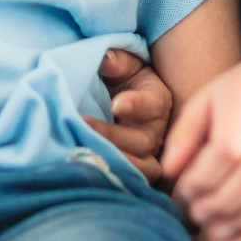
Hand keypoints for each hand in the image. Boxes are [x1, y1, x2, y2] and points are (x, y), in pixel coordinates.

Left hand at [88, 48, 172, 182]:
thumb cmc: (121, 77)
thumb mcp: (121, 63)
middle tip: (84, 126)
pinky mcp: (137, 169)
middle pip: (142, 141)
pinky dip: (116, 178)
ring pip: (142, 168)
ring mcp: (148, 153)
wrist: (118, 96)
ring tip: (86, 152)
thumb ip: (116, 61)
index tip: (115, 105)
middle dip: (113, 136)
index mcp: (157, 99)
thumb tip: (106, 59)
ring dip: (116, 162)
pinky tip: (90, 170)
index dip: (135, 106)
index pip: (151, 104)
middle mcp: (156, 130)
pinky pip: (133, 181)